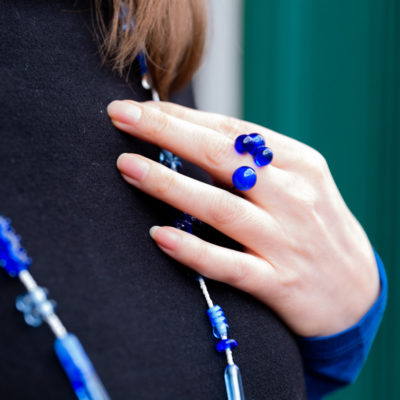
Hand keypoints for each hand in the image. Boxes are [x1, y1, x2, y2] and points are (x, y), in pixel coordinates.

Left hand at [107, 100, 379, 336]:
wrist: (355, 291)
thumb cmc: (316, 228)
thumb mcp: (299, 184)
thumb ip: (255, 165)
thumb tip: (193, 139)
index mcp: (300, 164)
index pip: (232, 131)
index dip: (182, 117)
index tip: (140, 109)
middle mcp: (295, 197)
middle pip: (223, 157)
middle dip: (168, 133)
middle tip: (122, 118)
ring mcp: (287, 242)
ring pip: (222, 209)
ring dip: (171, 186)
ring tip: (128, 167)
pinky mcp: (279, 283)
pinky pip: (230, 265)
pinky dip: (193, 251)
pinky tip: (159, 237)